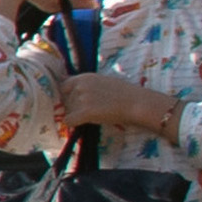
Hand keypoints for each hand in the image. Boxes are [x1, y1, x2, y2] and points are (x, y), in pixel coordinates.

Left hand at [62, 71, 184, 134]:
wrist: (138, 103)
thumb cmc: (125, 95)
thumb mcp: (104, 82)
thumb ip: (88, 86)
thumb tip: (75, 93)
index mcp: (85, 77)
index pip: (63, 86)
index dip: (67, 96)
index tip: (73, 102)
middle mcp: (80, 86)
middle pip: (65, 101)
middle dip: (73, 107)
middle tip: (90, 111)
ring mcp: (81, 98)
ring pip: (68, 111)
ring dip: (77, 115)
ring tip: (96, 114)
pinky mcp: (85, 112)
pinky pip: (69, 121)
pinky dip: (74, 124)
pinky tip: (85, 123)